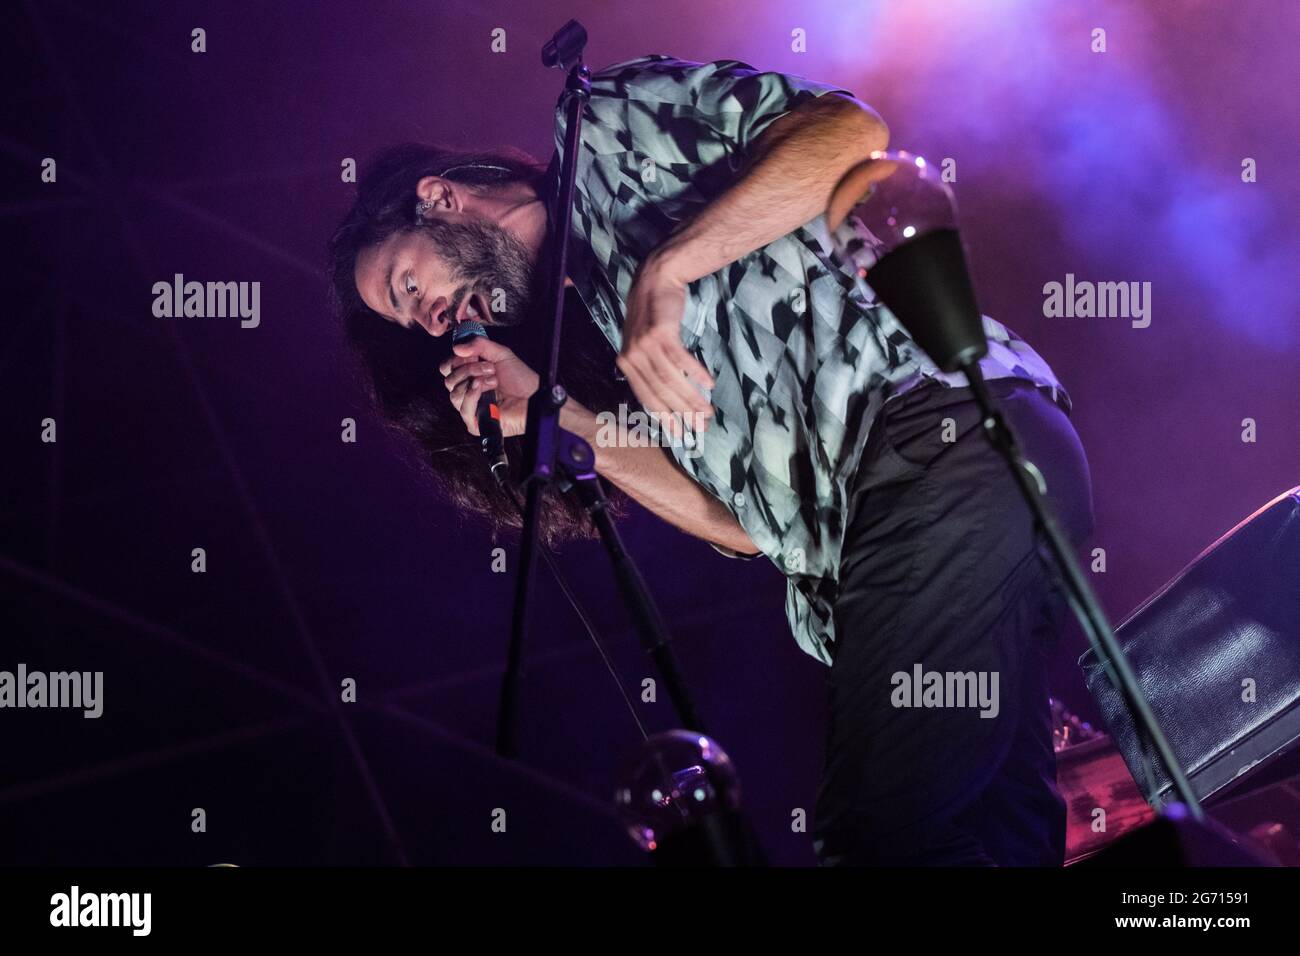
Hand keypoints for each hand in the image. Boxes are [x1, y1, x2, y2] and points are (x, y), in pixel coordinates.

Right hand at [439, 337, 538, 437]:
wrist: (534, 397)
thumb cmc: (521, 380)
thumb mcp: (501, 354)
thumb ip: (480, 345)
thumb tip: (457, 347)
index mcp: (469, 377)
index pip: (447, 368)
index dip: (457, 359)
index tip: (474, 355)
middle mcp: (467, 392)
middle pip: (449, 380)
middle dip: (469, 369)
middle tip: (490, 368)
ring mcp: (470, 408)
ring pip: (454, 393)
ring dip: (475, 381)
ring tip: (494, 380)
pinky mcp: (475, 423)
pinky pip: (463, 409)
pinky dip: (471, 395)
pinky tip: (482, 387)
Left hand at [617, 256, 714, 437]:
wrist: (655, 280)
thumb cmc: (653, 314)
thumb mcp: (644, 342)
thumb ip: (648, 367)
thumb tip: (667, 395)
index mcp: (626, 363)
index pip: (646, 397)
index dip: (664, 417)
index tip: (680, 433)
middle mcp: (632, 357)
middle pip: (660, 392)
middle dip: (682, 413)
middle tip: (700, 427)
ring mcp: (645, 345)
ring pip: (670, 380)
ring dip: (692, 398)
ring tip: (708, 411)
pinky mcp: (661, 333)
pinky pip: (680, 360)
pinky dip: (696, 373)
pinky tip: (710, 384)